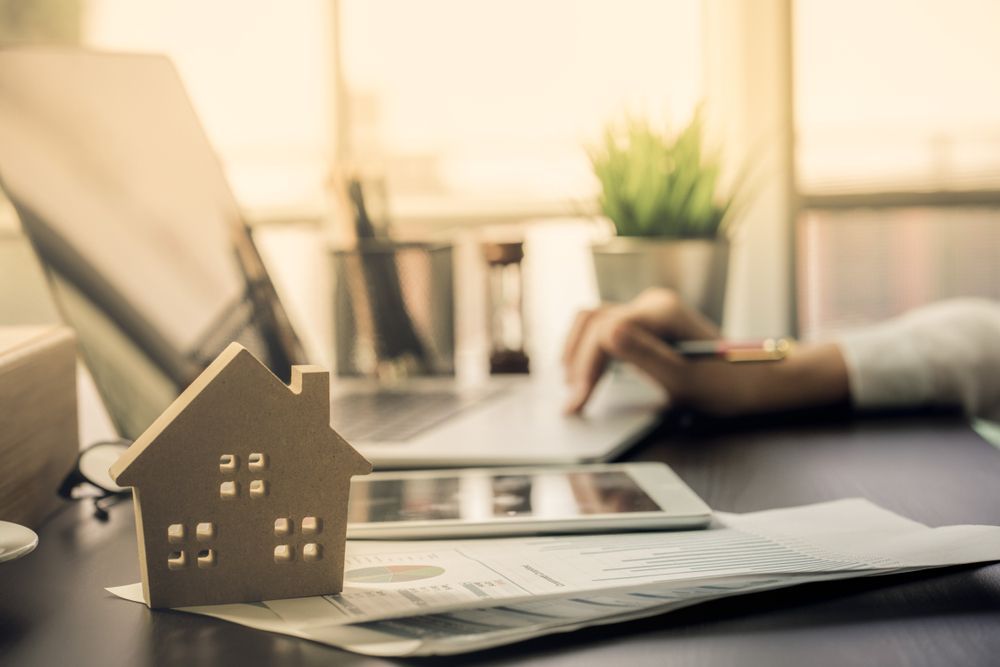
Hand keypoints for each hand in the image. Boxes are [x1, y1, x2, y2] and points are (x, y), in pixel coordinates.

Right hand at [561, 288, 850, 415]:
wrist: (755, 381)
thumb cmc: (727, 385)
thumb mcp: (686, 380)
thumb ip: (646, 356)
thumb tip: (607, 334)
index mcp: (662, 311)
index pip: (605, 331)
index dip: (586, 367)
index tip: (578, 403)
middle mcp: (651, 303)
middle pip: (593, 321)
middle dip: (577, 361)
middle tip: (572, 403)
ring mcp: (648, 310)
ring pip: (593, 320)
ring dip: (577, 351)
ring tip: (572, 387)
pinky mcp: (646, 323)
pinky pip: (604, 327)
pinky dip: (588, 349)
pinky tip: (583, 373)